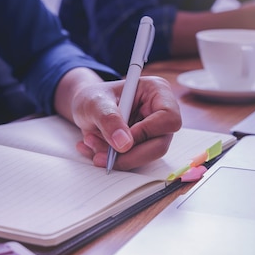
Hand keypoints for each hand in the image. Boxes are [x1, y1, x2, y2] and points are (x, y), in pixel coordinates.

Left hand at [55, 69, 181, 169]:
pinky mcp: (145, 147)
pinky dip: (115, 160)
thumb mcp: (95, 103)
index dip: (147, 132)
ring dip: (118, 158)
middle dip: (128, 154)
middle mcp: (161, 113)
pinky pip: (135, 162)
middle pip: (160, 145)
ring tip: (92, 143)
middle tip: (101, 155)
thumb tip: (124, 144)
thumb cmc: (93, 97)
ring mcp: (155, 132)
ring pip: (147, 157)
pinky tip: (97, 149)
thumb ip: (109, 120)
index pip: (169, 118)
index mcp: (157, 92)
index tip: (121, 138)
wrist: (85, 108)